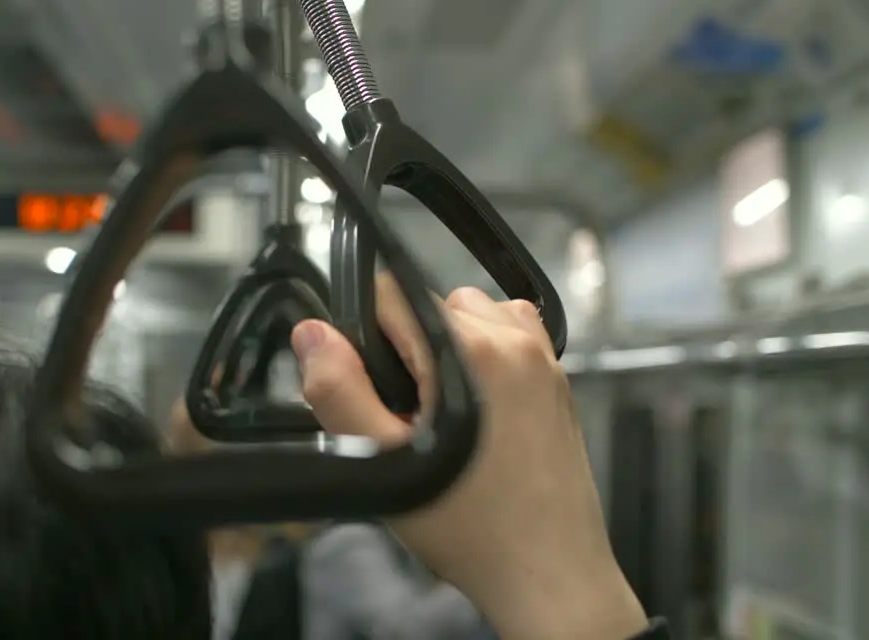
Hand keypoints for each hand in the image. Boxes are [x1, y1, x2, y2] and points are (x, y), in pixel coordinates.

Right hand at [289, 277, 646, 638]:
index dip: (365, 338)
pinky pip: (507, 334)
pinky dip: (484, 355)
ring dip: (446, 348)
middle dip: (406, 349)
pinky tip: (477, 406)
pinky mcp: (557, 376)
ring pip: (468, 314)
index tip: (376, 389)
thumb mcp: (383, 464)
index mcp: (470, 350)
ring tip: (444, 413)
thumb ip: (338, 391)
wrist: (548, 572)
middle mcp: (513, 340)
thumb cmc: (473, 529)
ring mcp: (542, 356)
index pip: (389, 295)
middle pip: (427, 304)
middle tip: (410, 417)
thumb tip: (312, 334)